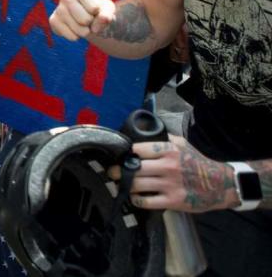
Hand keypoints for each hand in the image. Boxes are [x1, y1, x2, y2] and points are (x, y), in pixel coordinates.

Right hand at [49, 0, 115, 40]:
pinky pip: (70, 36)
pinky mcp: (53, 21)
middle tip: (90, 19)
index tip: (96, 10)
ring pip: (78, 29)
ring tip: (84, 25)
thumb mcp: (108, 9)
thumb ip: (108, 13)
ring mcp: (58, 9)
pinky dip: (77, 36)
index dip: (98, 13)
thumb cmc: (98, 10)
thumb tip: (104, 18)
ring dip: (85, 32)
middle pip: (85, 20)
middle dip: (91, 24)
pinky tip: (75, 30)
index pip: (94, 8)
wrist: (88, 19)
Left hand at [109, 135, 236, 212]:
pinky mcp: (172, 201)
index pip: (137, 149)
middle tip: (112, 172)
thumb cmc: (197, 162)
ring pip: (136, 185)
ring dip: (125, 185)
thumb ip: (163, 139)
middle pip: (134, 168)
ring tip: (121, 184)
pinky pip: (145, 201)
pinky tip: (135, 196)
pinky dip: (136, 199)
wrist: (220, 184)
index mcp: (169, 150)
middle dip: (118, 170)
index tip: (119, 157)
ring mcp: (170, 184)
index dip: (126, 153)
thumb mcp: (182, 144)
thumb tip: (141, 133)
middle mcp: (168, 166)